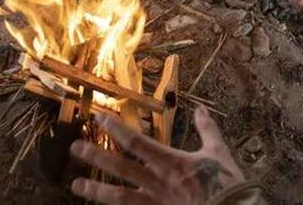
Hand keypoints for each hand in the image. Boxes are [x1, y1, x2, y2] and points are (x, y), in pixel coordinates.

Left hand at [70, 106, 244, 203]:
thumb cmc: (227, 184)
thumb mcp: (218, 153)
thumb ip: (207, 130)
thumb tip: (200, 108)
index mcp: (171, 162)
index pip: (136, 142)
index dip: (115, 128)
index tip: (99, 117)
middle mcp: (158, 182)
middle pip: (121, 167)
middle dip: (96, 156)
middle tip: (75, 148)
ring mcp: (156, 204)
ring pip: (120, 197)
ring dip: (97, 190)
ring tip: (77, 186)